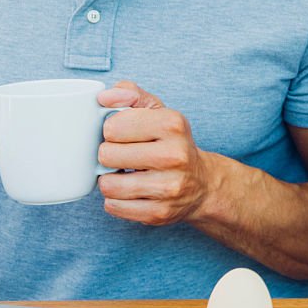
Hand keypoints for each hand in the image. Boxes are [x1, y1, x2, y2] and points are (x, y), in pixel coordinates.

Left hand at [96, 81, 212, 225]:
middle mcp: (175, 155)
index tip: (126, 135)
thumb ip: (130, 94)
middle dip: (110, 155)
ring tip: (125, 174)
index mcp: (173, 124)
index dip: (113, 130)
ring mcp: (168, 187)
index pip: (112, 126)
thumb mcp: (159, 112)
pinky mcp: (159, 213)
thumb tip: (104, 97)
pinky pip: (114, 206)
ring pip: (107, 184)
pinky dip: (116, 200)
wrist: (203, 184)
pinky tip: (131, 192)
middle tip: (125, 156)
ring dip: (110, 180)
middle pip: (106, 155)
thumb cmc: (172, 143)